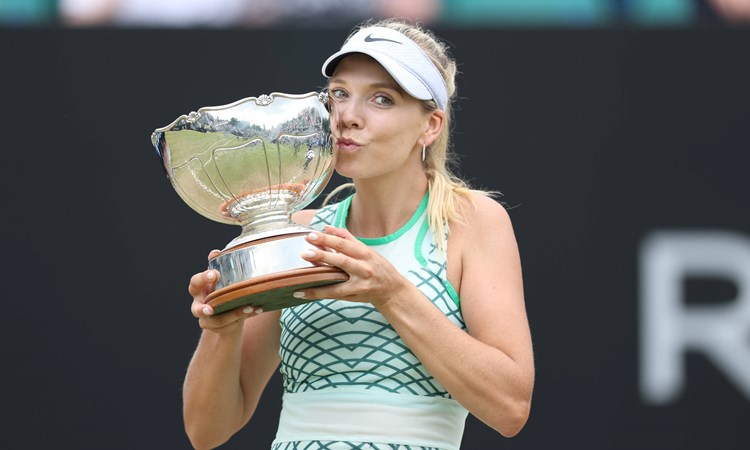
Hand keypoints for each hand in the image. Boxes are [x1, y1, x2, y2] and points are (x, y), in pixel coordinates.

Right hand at [188, 249, 262, 331]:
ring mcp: (207, 320)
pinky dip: (245, 316)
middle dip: (203, 310)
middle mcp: (199, 305)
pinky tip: (257, 309)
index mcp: (198, 289)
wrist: (226, 310)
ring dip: (234, 314)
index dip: (203, 279)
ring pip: (217, 321)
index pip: (195, 283)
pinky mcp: (218, 328)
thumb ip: (219, 265)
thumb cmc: (222, 288)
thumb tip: (216, 252)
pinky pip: (231, 325)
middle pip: (196, 310)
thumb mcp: (221, 277)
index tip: (215, 274)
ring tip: (248, 307)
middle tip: (211, 309)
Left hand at [295, 225, 410, 306]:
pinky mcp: (355, 295)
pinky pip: (334, 293)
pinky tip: (303, 291)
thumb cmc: (378, 267)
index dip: (328, 239)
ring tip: (301, 273)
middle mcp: (363, 267)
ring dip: (319, 274)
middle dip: (323, 255)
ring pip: (338, 277)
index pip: (345, 243)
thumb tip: (328, 228)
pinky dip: (318, 292)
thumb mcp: (367, 250)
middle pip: (342, 259)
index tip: (312, 235)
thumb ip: (348, 239)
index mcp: (365, 253)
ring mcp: (359, 282)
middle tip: (305, 251)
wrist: (391, 290)